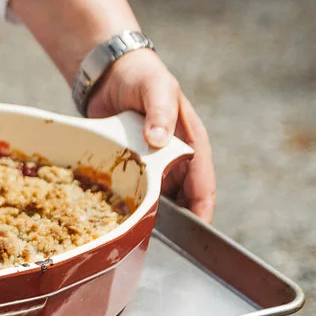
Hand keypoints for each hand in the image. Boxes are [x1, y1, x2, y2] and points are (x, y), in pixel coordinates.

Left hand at [86, 50, 215, 220]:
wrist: (112, 74)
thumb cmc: (143, 78)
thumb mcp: (156, 90)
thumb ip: (160, 113)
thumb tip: (159, 140)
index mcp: (192, 144)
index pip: (204, 187)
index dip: (202, 212)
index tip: (196, 235)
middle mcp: (175, 160)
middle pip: (181, 201)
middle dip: (174, 222)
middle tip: (157, 240)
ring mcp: (153, 165)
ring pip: (157, 199)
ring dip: (149, 215)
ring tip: (135, 234)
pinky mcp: (132, 166)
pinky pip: (134, 190)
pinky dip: (129, 203)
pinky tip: (116, 216)